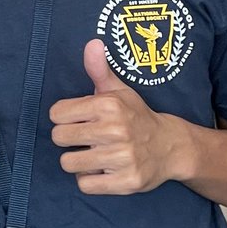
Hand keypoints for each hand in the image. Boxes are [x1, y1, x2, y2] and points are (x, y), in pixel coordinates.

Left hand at [49, 39, 183, 194]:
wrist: (171, 147)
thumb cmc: (136, 116)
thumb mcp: (119, 91)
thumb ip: (99, 69)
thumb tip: (92, 43)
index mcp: (108, 105)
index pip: (56, 114)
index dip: (64, 118)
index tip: (80, 119)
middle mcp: (115, 130)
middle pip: (59, 138)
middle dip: (68, 139)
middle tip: (87, 139)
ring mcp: (122, 158)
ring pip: (69, 163)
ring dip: (78, 161)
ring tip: (95, 154)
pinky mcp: (126, 182)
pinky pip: (85, 184)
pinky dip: (91, 180)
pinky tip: (104, 170)